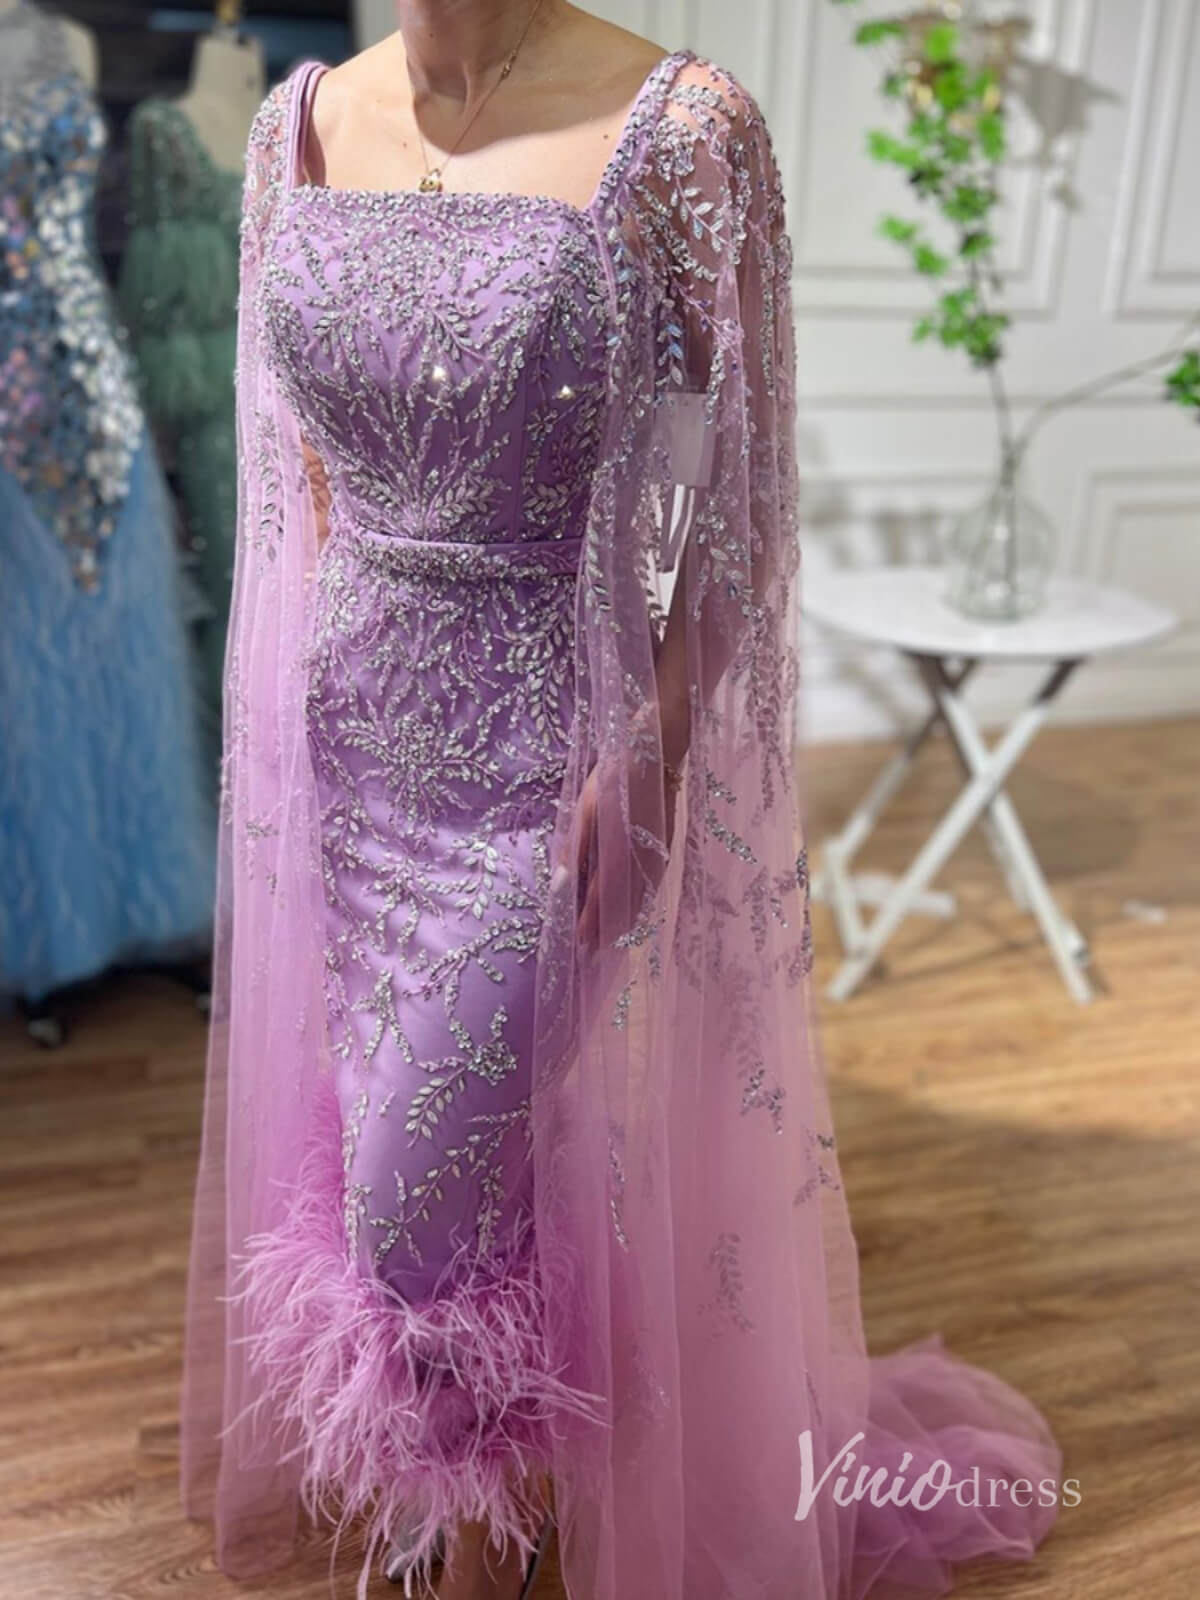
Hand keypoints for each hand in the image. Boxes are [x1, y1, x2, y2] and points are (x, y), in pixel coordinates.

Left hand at [574, 749, 681, 951]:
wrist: (656, 754)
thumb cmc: (615, 777)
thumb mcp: (585, 807)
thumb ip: (576, 846)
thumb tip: (564, 880)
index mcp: (619, 855)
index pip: (602, 900)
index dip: (589, 924)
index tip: (577, 945)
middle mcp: (641, 863)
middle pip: (624, 909)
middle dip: (606, 933)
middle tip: (591, 956)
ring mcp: (657, 858)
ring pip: (640, 902)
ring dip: (623, 924)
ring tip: (608, 943)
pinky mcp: (664, 850)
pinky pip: (650, 889)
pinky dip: (638, 907)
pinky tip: (631, 912)